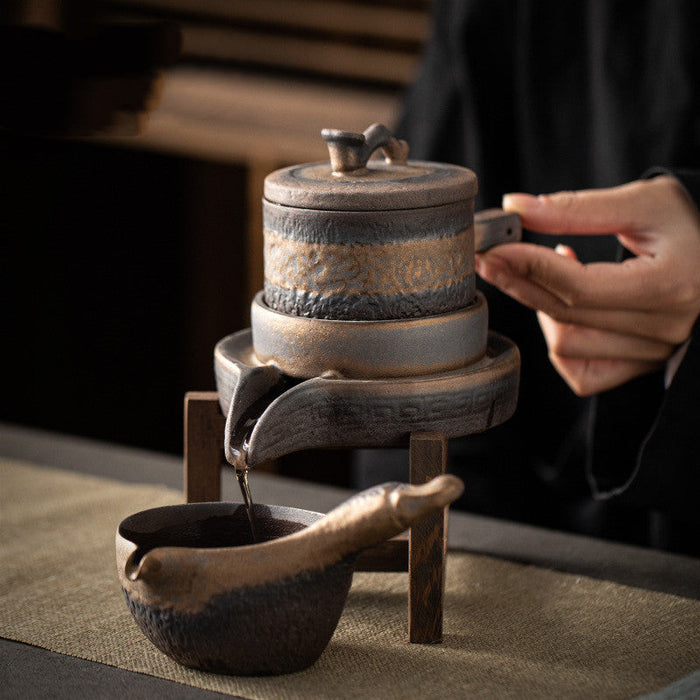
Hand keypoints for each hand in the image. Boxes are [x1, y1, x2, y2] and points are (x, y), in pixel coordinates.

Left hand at [475, 175, 699, 395]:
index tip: (492, 247)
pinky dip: (561, 343)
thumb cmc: (692, 224)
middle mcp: (662, 329)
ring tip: (549, 271)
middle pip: (564, 315)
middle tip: (490, 257)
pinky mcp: (641, 368)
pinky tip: (565, 310)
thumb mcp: (645, 203)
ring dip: (542, 309)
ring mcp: (651, 354)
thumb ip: (577, 208)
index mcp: (668, 286)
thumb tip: (513, 207)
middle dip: (519, 283)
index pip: (578, 286)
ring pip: (566, 346)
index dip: (528, 267)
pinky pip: (581, 373)